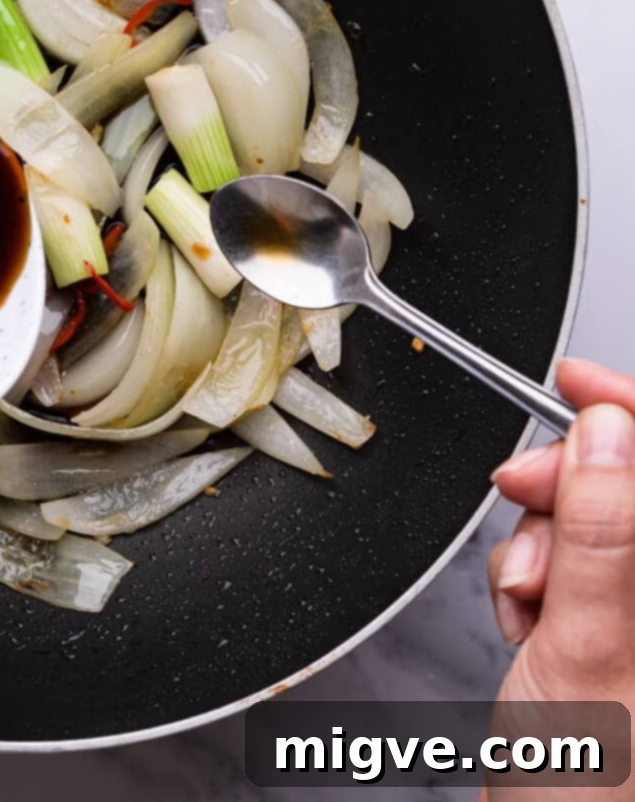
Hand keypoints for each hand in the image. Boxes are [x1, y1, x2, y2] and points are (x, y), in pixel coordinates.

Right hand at [488, 359, 634, 789]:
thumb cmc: (592, 801)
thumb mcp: (589, 660)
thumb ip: (603, 536)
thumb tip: (607, 433)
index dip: (630, 411)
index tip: (576, 381)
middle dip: (569, 485)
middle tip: (517, 493)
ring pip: (602, 529)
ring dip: (545, 544)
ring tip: (525, 597)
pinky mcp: (627, 638)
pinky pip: (584, 570)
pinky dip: (542, 579)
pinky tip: (531, 617)